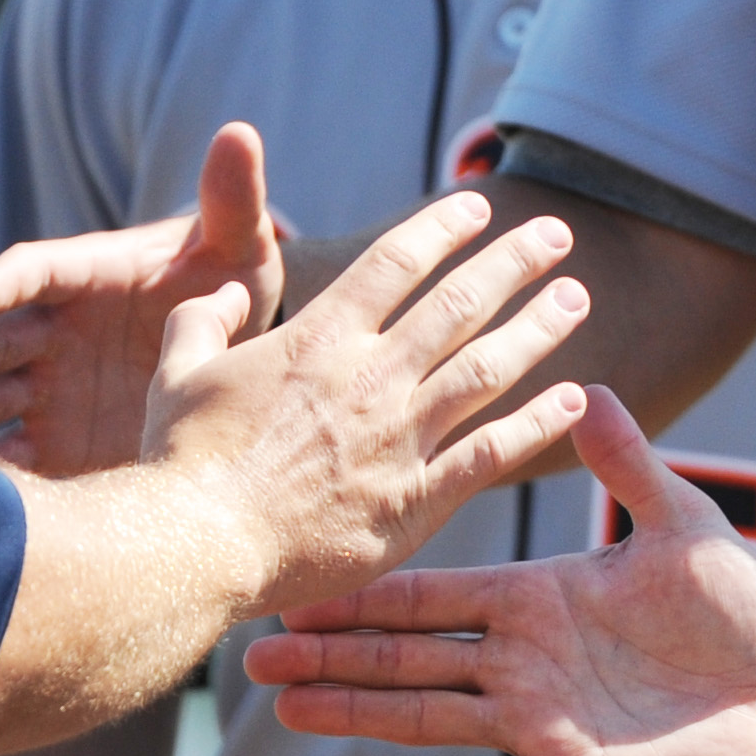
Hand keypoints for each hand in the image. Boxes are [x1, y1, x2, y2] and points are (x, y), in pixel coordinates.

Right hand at [0, 125, 288, 474]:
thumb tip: (238, 132)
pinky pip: (9, 458)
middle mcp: (51, 330)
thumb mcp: (237, 246)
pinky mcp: (51, 442)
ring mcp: (45, 388)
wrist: (233, 352)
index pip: (39, 268)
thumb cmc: (226, 282)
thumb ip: (231, 200)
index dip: (9, 279)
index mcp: (87, 274)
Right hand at [136, 184, 592, 621]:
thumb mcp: (177, 376)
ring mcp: (399, 437)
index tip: (478, 207)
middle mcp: (371, 378)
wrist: (192, 548)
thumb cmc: (177, 465)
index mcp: (319, 340)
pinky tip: (577, 400)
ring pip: (489, 367)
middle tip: (558, 234)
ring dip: (540, 327)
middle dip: (514, 261)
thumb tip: (226, 292)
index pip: (395, 262)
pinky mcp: (416, 499)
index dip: (442, 228)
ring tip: (578, 297)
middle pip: (460, 302)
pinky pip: (493, 451)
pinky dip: (540, 422)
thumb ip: (201, 323)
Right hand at [251, 386, 755, 755]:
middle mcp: (523, 661)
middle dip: (333, 658)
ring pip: (429, 719)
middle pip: (408, 658)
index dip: (368, 597)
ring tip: (288, 714)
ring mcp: (539, 723)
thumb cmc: (738, 611)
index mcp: (539, 598)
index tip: (299, 592)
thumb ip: (629, 467)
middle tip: (253, 659)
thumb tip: (594, 389)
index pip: (433, 596)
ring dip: (359, 719)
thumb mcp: (683, 526)